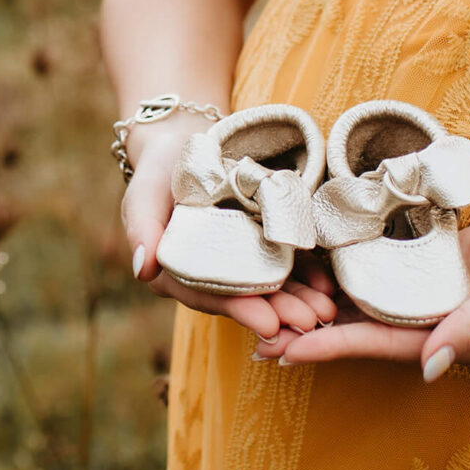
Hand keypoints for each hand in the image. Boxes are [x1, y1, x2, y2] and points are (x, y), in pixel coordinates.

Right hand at [118, 125, 337, 338]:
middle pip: (245, 297)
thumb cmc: (158, 171)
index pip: (209, 296)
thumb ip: (142, 229)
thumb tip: (143, 270)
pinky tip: (327, 283)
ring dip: (298, 300)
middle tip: (310, 322)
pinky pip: (285, 263)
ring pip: (269, 286)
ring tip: (326, 309)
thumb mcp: (144, 193)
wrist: (184, 145)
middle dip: (279, 311)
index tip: (268, 324)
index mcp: (176, 274)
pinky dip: (306, 275)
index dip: (239, 309)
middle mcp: (209, 275)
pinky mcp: (260, 244)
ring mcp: (238, 262)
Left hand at [252, 198, 469, 378]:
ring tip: (271, 305)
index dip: (329, 348)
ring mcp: (431, 291)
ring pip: (366, 303)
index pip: (378, 346)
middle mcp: (434, 320)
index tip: (284, 351)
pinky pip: (382, 270)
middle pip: (361, 330)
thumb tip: (432, 367)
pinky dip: (349, 272)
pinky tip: (313, 267)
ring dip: (322, 306)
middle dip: (311, 334)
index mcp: (451, 337)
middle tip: (256, 333)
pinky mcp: (431, 262)